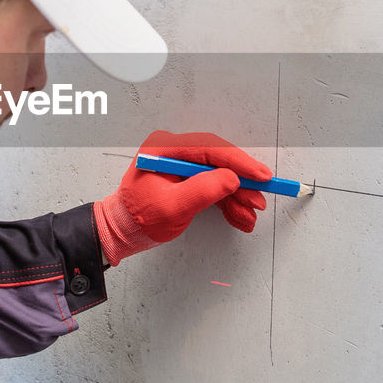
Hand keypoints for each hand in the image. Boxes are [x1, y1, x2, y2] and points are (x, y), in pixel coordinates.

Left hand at [94, 130, 271, 265]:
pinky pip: (214, 187)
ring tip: (250, 214)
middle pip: (219, 162)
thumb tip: (232, 179)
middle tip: (259, 199)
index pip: (209, 149)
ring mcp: (182, 167)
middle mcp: (175, 153)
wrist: (122, 233)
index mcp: (165, 150)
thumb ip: (202, 190)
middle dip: (241, 183)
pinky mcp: (188, 181)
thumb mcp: (172, 207)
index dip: (238, 162)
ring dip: (238, 196)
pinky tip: (240, 216)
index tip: (260, 175)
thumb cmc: (138, 218)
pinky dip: (228, 202)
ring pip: (220, 176)